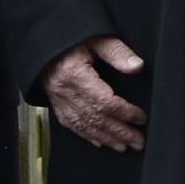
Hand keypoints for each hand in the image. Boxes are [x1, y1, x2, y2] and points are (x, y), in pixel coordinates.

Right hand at [45, 37, 147, 152]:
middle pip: (96, 118)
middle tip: (138, 141)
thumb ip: (117, 52)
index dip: (125, 112)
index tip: (141, 117)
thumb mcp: (95, 37)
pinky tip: (100, 142)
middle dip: (120, 132)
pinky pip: (71, 125)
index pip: (104, 101)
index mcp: (74, 74)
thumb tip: (137, 66)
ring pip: (84, 125)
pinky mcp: (55, 103)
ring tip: (124, 146)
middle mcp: (65, 91)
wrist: (43, 41)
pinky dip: (87, 135)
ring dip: (106, 138)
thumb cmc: (68, 38)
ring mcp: (58, 99)